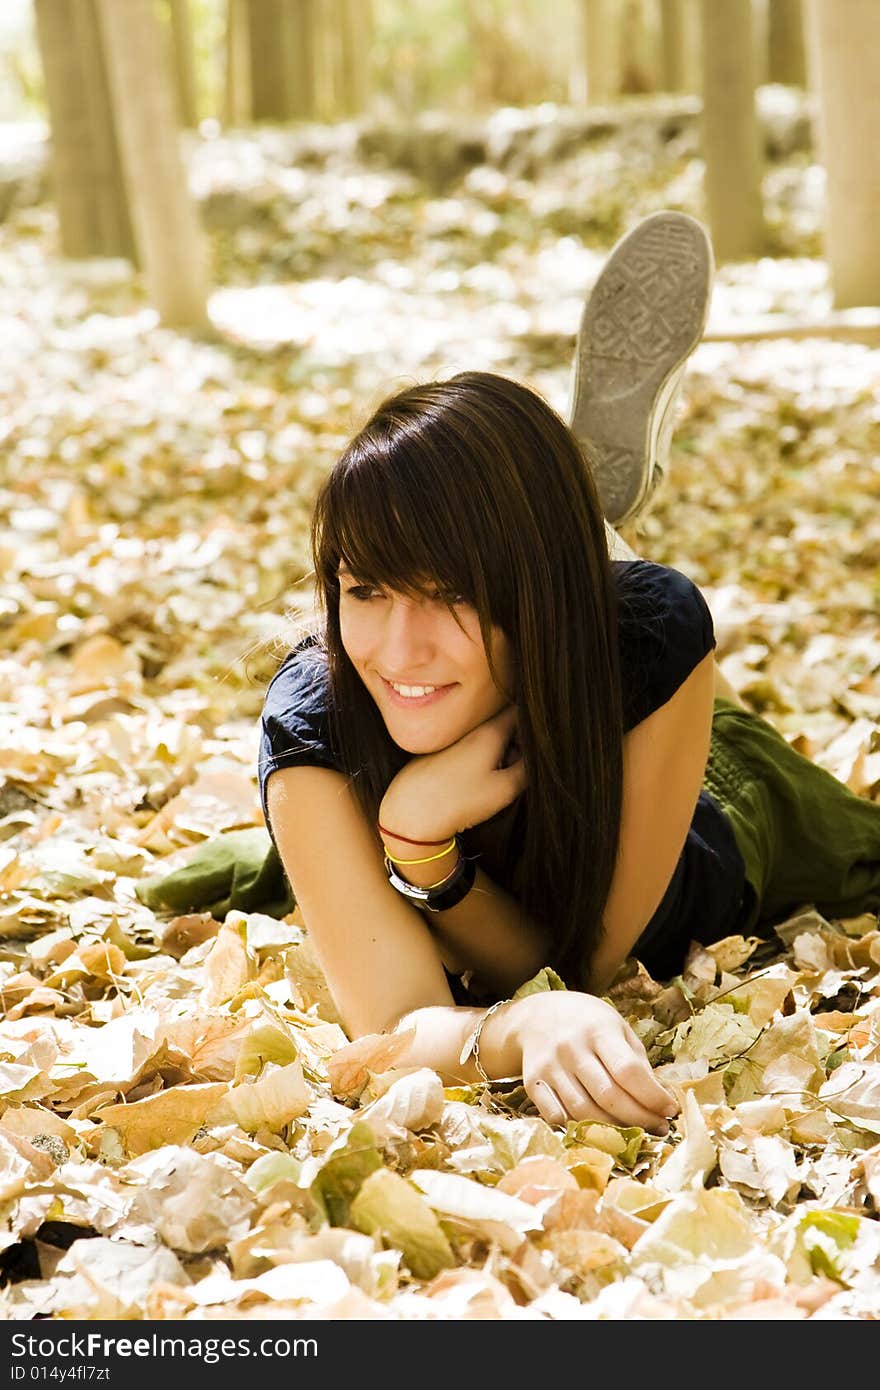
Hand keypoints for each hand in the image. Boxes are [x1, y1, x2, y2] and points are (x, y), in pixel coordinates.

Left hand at [380, 702, 526, 841]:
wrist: (410, 813)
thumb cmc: (460, 801)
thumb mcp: (505, 788)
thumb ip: (528, 768)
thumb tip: (538, 756)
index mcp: (489, 730)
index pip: (521, 711)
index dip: (536, 728)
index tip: (539, 747)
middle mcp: (470, 728)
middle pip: (505, 724)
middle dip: (519, 743)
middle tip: (519, 769)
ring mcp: (454, 739)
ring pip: (486, 738)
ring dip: (499, 752)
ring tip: (498, 779)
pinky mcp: (440, 753)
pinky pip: (468, 748)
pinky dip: (479, 760)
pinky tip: (473, 783)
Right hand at [505, 990, 677, 1134]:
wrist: (537, 1016)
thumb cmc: (587, 1024)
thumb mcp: (617, 1029)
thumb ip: (636, 1062)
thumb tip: (659, 1100)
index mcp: (598, 1030)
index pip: (628, 1071)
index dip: (653, 1097)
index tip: (670, 1111)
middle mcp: (572, 1048)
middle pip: (609, 1096)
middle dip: (639, 1119)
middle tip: (658, 1128)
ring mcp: (550, 1067)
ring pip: (584, 1112)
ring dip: (614, 1130)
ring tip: (634, 1133)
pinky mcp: (533, 1083)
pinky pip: (557, 1117)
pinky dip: (579, 1129)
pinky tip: (597, 1129)